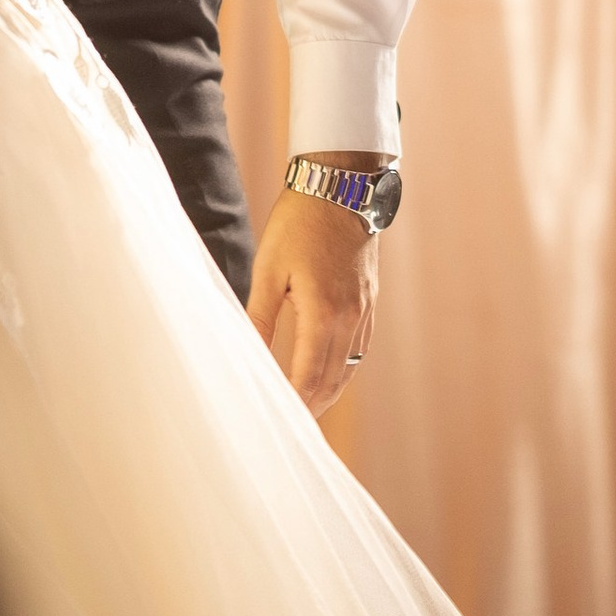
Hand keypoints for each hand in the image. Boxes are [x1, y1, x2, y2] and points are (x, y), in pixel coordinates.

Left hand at [247, 185, 376, 417]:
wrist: (340, 187)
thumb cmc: (297, 223)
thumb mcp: (268, 269)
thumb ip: (259, 317)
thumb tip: (246, 353)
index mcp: (323, 313)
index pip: (308, 376)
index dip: (294, 404)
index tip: (279, 421)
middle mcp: (350, 317)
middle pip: (331, 380)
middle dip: (311, 407)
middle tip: (291, 428)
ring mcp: (364, 310)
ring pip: (349, 368)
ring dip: (328, 393)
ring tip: (307, 410)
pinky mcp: (369, 300)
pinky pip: (359, 348)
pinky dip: (344, 370)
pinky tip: (329, 376)